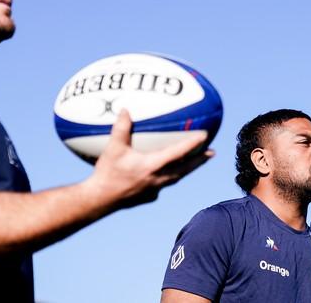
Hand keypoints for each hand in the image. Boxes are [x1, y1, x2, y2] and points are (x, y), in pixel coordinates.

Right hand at [89, 109, 213, 208]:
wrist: (99, 200)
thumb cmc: (106, 173)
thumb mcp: (113, 148)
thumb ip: (121, 128)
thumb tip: (126, 110)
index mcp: (153, 166)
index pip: (179, 153)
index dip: (193, 144)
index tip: (206, 136)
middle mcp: (158, 179)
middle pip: (185, 169)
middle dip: (199, 160)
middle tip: (212, 153)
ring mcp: (154, 190)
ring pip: (176, 178)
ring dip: (187, 169)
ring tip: (195, 163)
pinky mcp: (147, 198)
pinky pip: (162, 185)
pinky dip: (167, 178)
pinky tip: (164, 175)